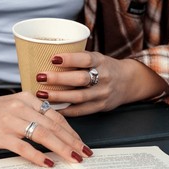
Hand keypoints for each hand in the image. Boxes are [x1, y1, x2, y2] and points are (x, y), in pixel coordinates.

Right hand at [0, 92, 92, 166]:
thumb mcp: (13, 106)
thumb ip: (33, 115)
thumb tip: (55, 133)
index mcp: (27, 98)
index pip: (56, 116)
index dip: (72, 131)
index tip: (81, 143)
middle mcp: (20, 106)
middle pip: (53, 125)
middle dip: (72, 141)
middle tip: (85, 154)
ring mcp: (10, 120)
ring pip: (43, 135)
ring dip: (61, 148)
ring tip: (74, 159)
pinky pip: (23, 147)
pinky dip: (38, 156)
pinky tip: (49, 164)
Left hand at [35, 52, 168, 115]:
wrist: (128, 82)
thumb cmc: (104, 68)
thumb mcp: (96, 58)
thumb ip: (78, 59)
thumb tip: (45, 56)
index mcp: (101, 61)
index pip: (86, 59)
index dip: (70, 59)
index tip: (53, 58)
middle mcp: (103, 78)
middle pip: (80, 79)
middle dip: (58, 79)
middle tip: (40, 77)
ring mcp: (102, 94)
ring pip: (78, 97)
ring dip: (58, 96)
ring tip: (41, 94)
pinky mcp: (100, 107)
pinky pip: (80, 111)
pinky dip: (65, 110)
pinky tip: (52, 107)